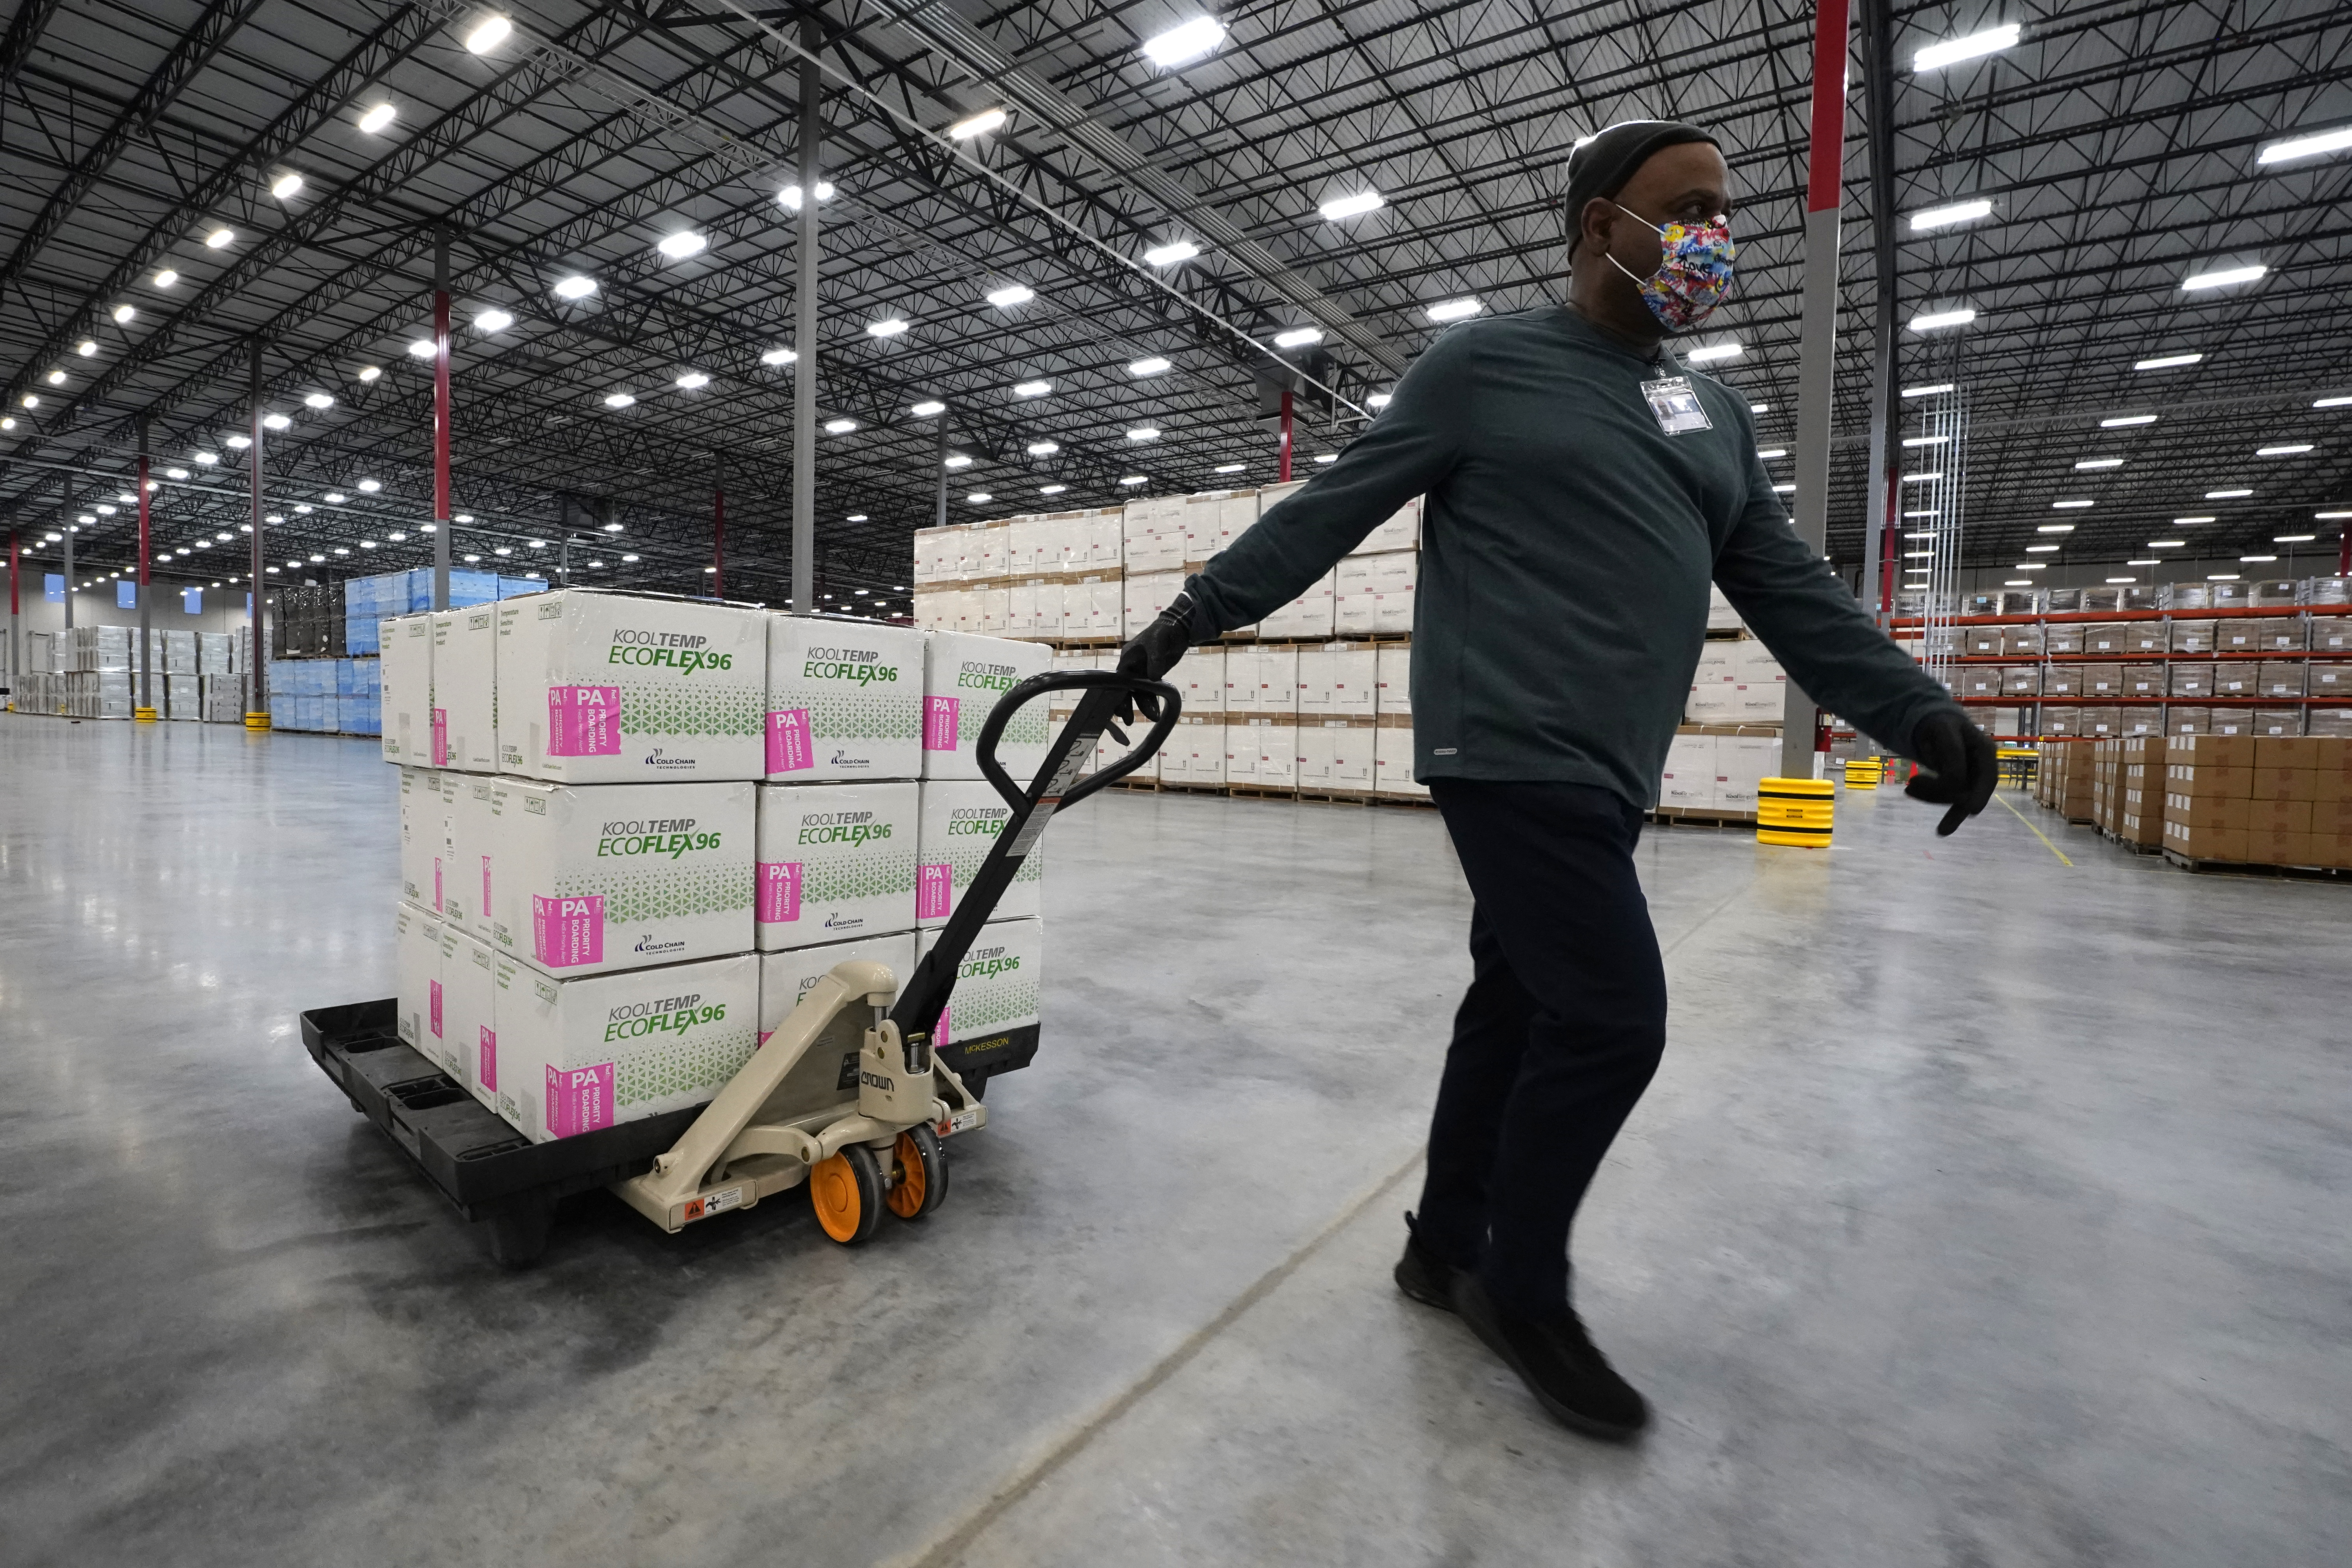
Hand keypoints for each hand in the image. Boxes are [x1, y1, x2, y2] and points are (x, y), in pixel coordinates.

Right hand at [1114, 593, 1195, 722]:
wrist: (1179, 629)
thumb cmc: (1164, 631)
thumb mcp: (1158, 641)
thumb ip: (1155, 658)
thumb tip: (1153, 677)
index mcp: (1128, 659)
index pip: (1119, 680)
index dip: (1118, 695)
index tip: (1120, 709)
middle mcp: (1132, 668)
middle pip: (1126, 690)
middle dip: (1127, 705)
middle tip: (1129, 721)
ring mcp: (1142, 673)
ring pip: (1139, 693)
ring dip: (1144, 705)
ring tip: (1153, 717)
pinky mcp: (1153, 676)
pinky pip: (1150, 692)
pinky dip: (1152, 701)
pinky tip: (1155, 712)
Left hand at [1904, 708, 1998, 835]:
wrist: (1936, 724)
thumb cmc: (1942, 724)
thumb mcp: (1944, 731)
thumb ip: (1952, 753)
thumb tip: (1957, 782)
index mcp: (1986, 752)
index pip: (1986, 778)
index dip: (1980, 794)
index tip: (1972, 810)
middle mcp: (1982, 768)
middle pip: (1969, 792)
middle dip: (1941, 796)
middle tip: (1909, 788)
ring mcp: (1972, 779)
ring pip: (1956, 800)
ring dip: (1931, 798)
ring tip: (1908, 788)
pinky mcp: (1959, 787)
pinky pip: (1947, 799)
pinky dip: (1930, 799)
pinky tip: (1912, 794)